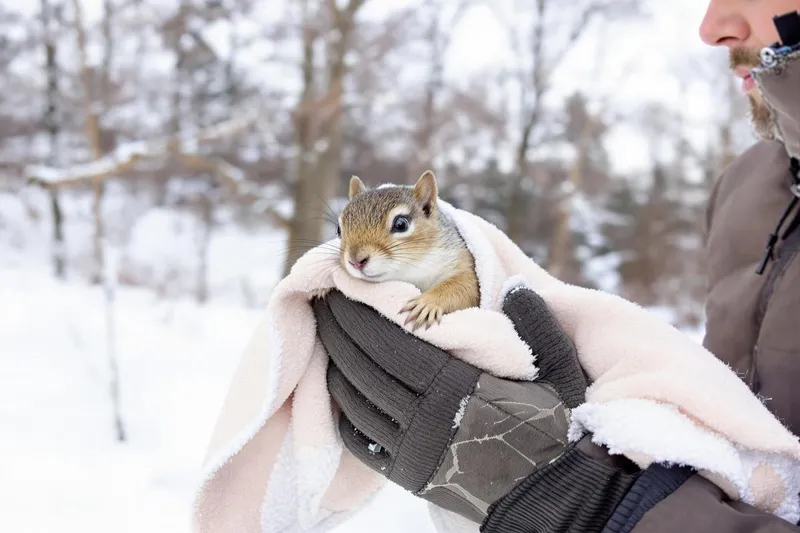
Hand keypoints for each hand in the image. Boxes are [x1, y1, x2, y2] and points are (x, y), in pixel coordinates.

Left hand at [312, 286, 631, 524]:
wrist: (552, 499)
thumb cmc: (556, 430)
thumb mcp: (560, 372)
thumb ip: (538, 325)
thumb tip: (519, 287)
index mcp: (461, 386)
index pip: (395, 338)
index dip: (366, 310)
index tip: (350, 285)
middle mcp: (428, 419)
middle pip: (365, 364)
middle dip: (341, 328)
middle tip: (328, 303)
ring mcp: (413, 450)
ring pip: (355, 397)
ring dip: (336, 361)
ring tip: (328, 334)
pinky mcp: (407, 474)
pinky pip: (359, 436)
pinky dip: (344, 404)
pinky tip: (342, 382)